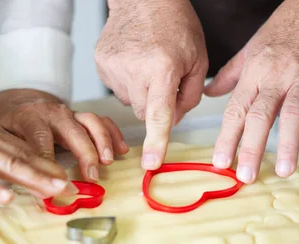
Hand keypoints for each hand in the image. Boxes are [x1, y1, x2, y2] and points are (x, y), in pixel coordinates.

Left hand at [0, 89, 127, 181]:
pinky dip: (114, 134)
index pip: (40, 138)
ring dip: (102, 142)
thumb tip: (23, 183)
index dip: (48, 158)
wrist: (21, 101)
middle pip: (73, 131)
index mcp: (30, 118)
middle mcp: (53, 113)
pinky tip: (122, 150)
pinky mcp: (83, 117)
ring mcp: (71, 113)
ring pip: (91, 123)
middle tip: (92, 176)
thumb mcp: (2, 137)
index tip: (56, 180)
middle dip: (84, 154)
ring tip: (108, 162)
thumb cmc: (11, 125)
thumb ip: (13, 156)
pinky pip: (102, 121)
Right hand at [95, 0, 207, 169]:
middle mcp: (134, 69)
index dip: (157, 141)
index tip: (151, 164)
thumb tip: (172, 123)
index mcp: (163, 67)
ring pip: (131, 102)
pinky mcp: (100, 64)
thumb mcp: (198, 59)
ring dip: (142, 92)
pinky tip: (134, 62)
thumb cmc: (176, 25)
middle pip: (145, 113)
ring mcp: (113, 67)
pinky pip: (118, 89)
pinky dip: (128, 82)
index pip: (159, 114)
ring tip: (148, 64)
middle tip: (164, 79)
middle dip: (157, 104)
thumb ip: (190, 97)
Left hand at [205, 0, 298, 182]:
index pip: (235, 111)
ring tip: (284, 170)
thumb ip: (230, 74)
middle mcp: (276, 78)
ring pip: (292, 114)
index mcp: (255, 75)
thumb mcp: (251, 49)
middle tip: (245, 175)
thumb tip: (209, 92)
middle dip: (250, 148)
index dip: (227, 138)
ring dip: (288, 144)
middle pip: (259, 117)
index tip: (220, 162)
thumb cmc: (286, 28)